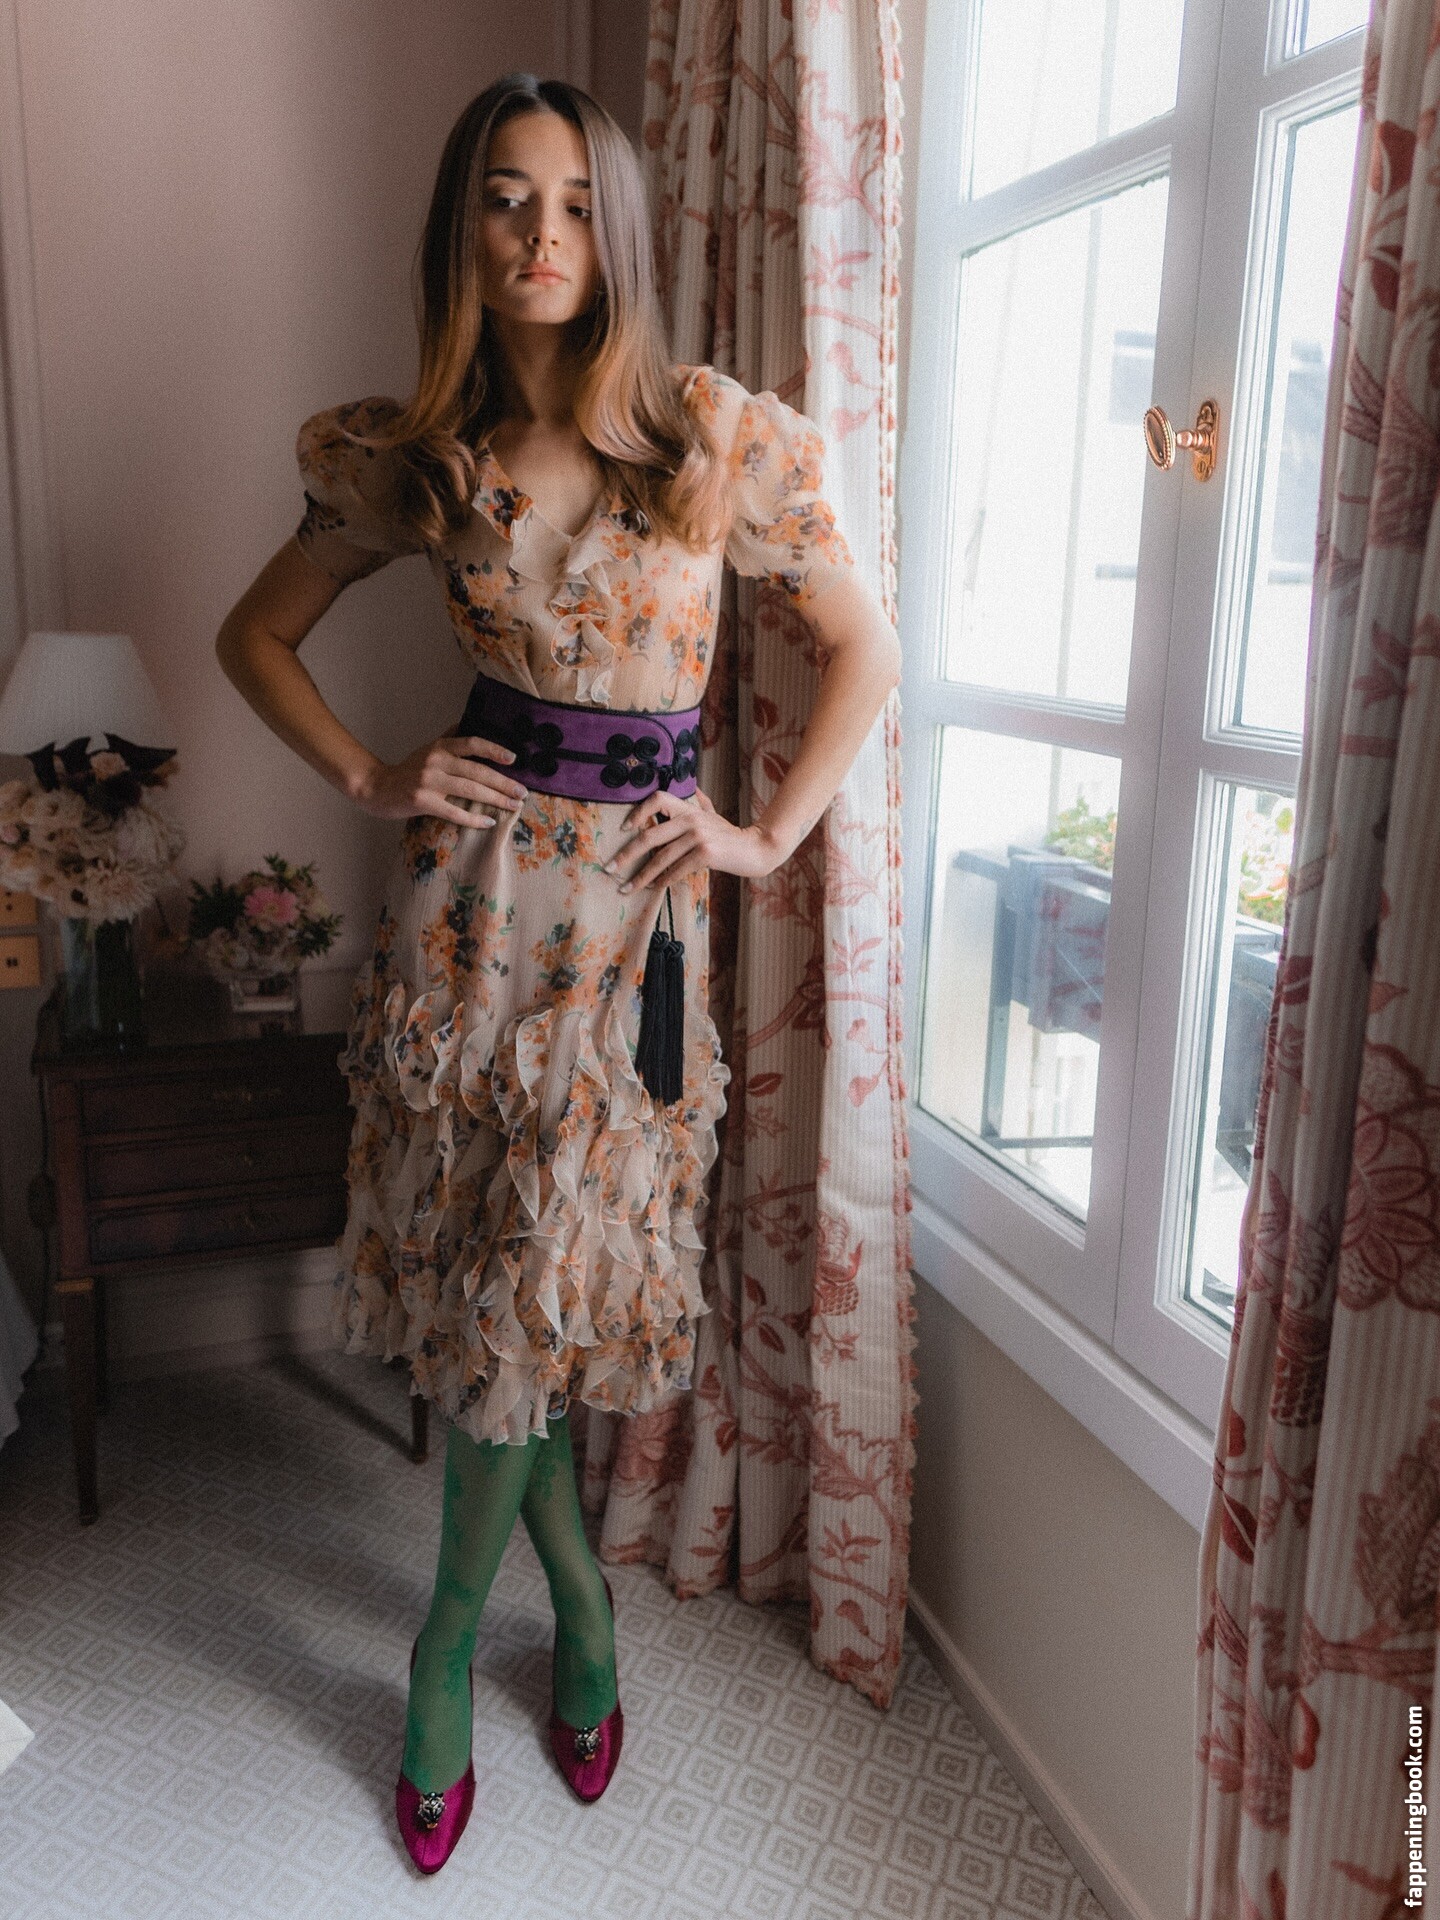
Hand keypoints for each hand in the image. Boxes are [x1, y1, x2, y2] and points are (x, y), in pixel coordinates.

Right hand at [354, 734, 528, 827]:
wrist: (377, 787)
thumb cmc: (408, 770)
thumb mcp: (428, 749)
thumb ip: (449, 738)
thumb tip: (469, 722)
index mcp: (440, 747)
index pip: (472, 744)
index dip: (494, 750)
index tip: (514, 759)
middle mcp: (436, 761)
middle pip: (477, 771)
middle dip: (503, 783)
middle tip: (523, 792)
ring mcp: (429, 781)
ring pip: (470, 791)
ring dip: (495, 800)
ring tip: (513, 806)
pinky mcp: (422, 801)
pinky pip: (454, 812)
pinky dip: (473, 819)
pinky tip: (489, 822)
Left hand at [603, 787, 781, 892]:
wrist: (757, 849)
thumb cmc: (730, 835)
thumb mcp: (713, 815)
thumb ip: (700, 803)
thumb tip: (693, 788)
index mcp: (689, 808)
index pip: (658, 799)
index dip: (638, 811)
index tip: (623, 829)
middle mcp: (691, 819)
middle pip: (650, 835)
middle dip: (627, 855)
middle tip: (610, 869)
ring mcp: (699, 836)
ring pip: (661, 858)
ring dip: (641, 876)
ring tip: (627, 888)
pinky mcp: (706, 854)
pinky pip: (677, 870)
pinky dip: (663, 881)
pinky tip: (654, 888)